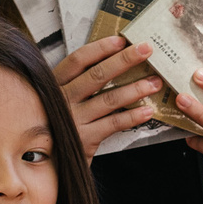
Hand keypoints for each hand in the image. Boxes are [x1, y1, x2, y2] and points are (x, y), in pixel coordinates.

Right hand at [53, 35, 160, 156]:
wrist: (48, 164)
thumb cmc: (57, 126)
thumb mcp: (59, 101)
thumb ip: (76, 85)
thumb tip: (111, 64)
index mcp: (55, 85)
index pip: (78, 60)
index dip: (100, 48)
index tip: (121, 40)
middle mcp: (63, 100)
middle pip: (97, 75)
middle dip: (124, 60)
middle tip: (146, 49)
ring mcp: (73, 119)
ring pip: (109, 99)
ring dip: (135, 89)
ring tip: (154, 82)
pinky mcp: (85, 139)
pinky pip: (114, 124)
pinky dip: (132, 116)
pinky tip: (147, 111)